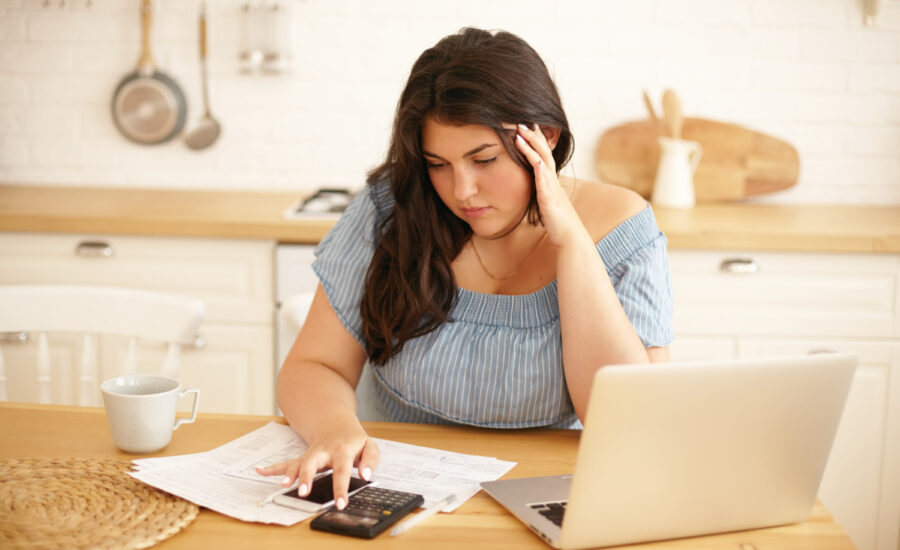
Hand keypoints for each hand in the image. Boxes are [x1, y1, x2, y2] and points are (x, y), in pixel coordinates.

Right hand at [255, 422, 379, 509]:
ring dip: (289, 474)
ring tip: (283, 486)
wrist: (337, 424)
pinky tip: (259, 470)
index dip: (340, 487)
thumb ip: (370, 460)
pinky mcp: (303, 458)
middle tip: (303, 492)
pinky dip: (272, 468)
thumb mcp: (369, 446)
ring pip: (297, 463)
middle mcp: (323, 452)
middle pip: (312, 463)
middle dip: (306, 477)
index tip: (340, 503)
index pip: (341, 471)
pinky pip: (286, 463)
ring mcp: (311, 454)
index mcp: (342, 450)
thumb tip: (365, 474)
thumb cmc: (354, 440)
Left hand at [515, 124, 586, 247]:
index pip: (543, 155)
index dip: (536, 140)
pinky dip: (540, 171)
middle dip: (533, 137)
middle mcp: (552, 181)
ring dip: (532, 148)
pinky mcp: (550, 201)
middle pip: (544, 153)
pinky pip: (545, 184)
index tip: (528, 126)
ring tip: (520, 135)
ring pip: (543, 163)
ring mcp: (552, 189)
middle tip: (521, 122)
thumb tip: (536, 185)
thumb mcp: (548, 201)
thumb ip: (542, 190)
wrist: (570, 237)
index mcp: (550, 181)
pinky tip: (535, 161)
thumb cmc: (559, 221)